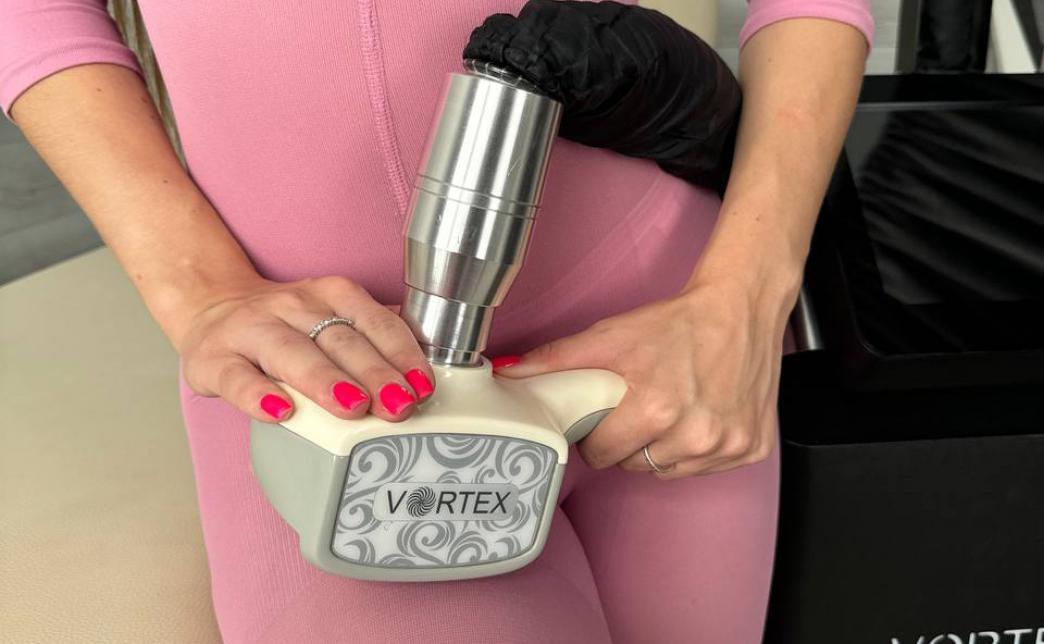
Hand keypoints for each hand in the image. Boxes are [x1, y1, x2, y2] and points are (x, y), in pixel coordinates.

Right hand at [177, 275, 435, 422]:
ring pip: (291, 353)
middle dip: (374, 372)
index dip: (401, 352)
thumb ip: (375, 332)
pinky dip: (258, 395)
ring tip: (352, 406)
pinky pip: (237, 378)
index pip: (374, 321)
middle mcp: (292, 306)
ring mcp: (250, 330)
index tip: (423, 385)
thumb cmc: (287, 326)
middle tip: (399, 404)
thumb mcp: (333, 315)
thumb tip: (430, 355)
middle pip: (339, 339)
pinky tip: (280, 413)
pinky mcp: (213, 360)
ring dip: (325, 380)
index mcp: (330, 295)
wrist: (210, 308)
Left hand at [492, 277, 790, 478]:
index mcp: (654, 410)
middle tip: (638, 409)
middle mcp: (693, 435)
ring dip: (663, 449)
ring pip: (669, 470)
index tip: (604, 418)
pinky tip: (699, 416)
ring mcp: (726, 445)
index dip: (597, 436)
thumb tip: (507, 375)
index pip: (602, 455)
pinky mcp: (750, 449)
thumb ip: (556, 360)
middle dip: (628, 443)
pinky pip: (705, 468)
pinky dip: (698, 450)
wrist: (740, 308)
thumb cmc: (676, 322)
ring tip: (669, 411)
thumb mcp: (609, 335)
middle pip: (634, 466)